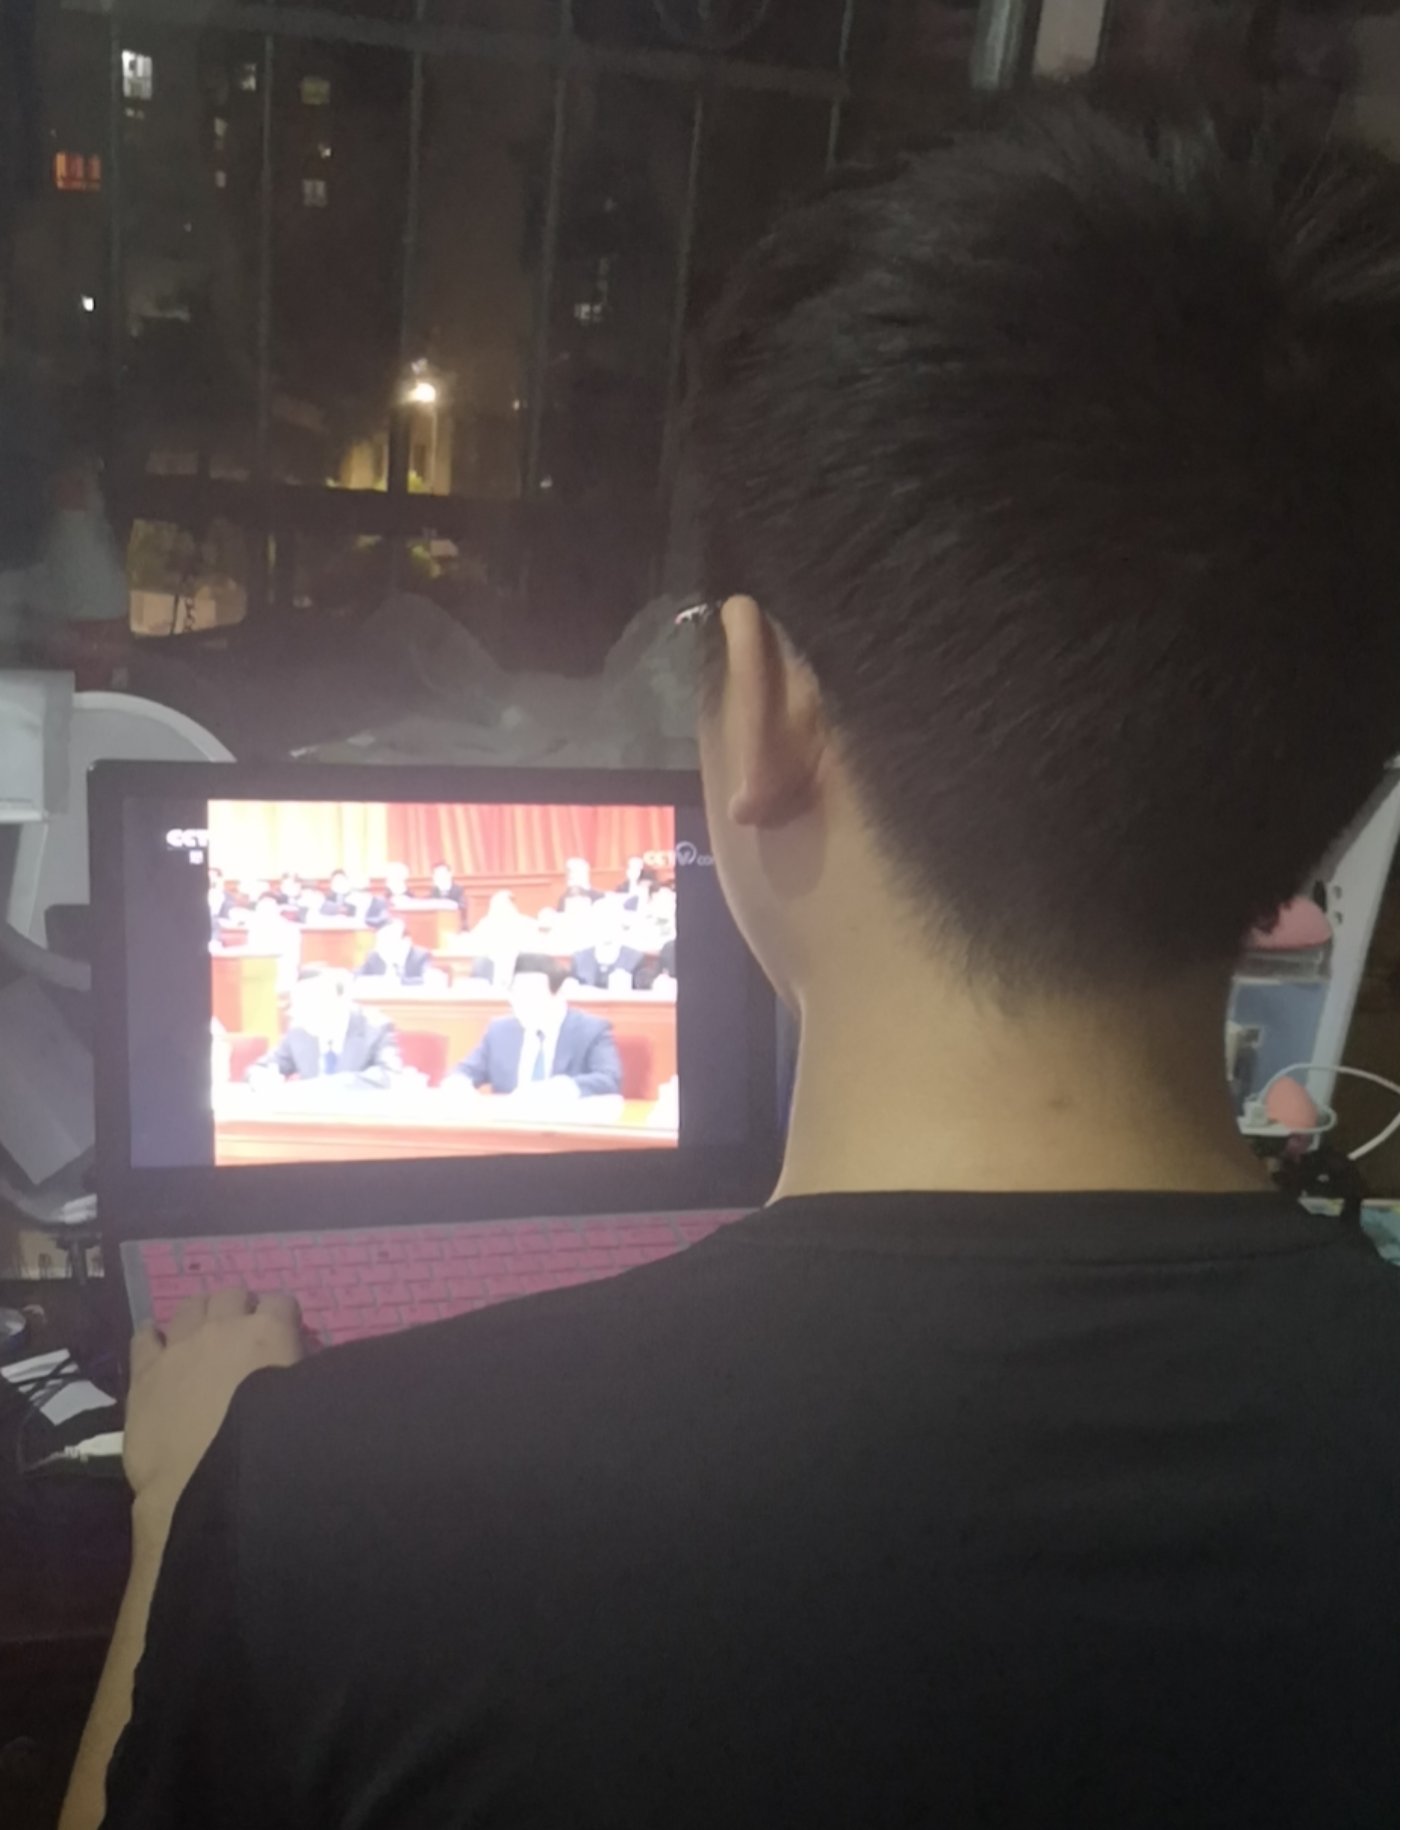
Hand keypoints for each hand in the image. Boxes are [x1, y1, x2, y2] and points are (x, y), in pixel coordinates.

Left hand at [125, 1288, 303, 1542]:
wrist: (203, 1481)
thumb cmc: (266, 1446)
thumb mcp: (300, 1402)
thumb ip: (297, 1375)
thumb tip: (296, 1369)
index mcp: (268, 1332)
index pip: (280, 1302)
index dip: (281, 1315)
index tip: (281, 1332)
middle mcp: (223, 1328)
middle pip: (231, 1295)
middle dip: (239, 1306)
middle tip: (240, 1330)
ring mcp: (179, 1346)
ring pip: (189, 1306)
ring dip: (200, 1313)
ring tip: (202, 1331)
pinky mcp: (145, 1371)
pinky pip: (144, 1337)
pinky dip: (153, 1334)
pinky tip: (156, 1340)